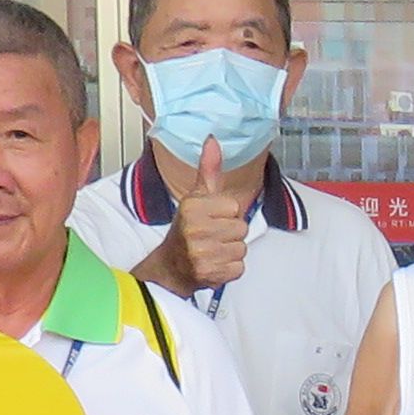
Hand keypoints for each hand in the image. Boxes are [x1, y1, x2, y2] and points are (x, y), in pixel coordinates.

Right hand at [167, 140, 255, 291]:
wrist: (172, 265)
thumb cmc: (187, 229)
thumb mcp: (196, 197)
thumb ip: (209, 170)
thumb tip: (213, 141)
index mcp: (193, 206)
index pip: (234, 206)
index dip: (226, 213)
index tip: (211, 218)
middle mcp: (196, 229)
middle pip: (241, 228)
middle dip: (230, 233)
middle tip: (212, 236)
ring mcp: (202, 253)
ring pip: (241, 248)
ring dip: (231, 251)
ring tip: (213, 250)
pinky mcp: (211, 273)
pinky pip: (239, 267)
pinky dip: (229, 268)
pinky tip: (214, 264)